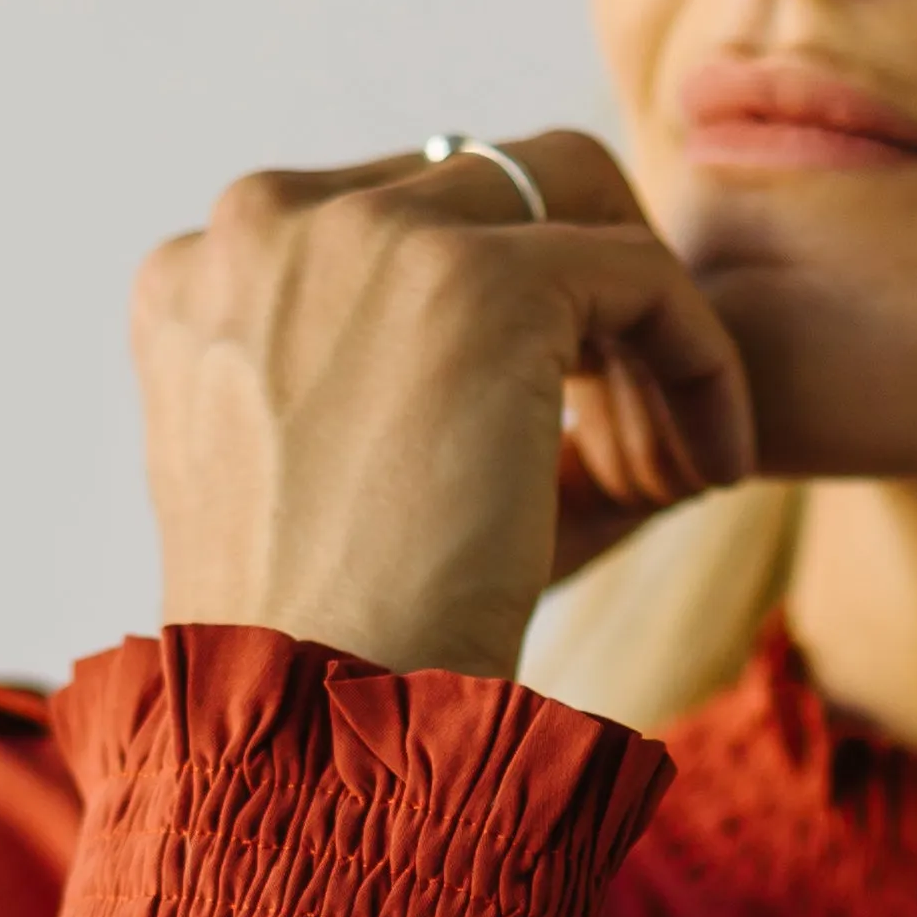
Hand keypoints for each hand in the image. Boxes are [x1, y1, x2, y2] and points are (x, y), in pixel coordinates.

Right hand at [134, 129, 755, 678]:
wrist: (310, 731)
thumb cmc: (326, 666)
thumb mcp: (337, 499)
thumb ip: (401, 399)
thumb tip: (571, 373)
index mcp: (200, 281)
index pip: (388, 223)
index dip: (494, 309)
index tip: (563, 419)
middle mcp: (260, 227)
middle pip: (482, 185)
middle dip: (577, 295)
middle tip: (641, 424)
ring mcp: (362, 237)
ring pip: (571, 202)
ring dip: (642, 320)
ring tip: (681, 451)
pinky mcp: (476, 279)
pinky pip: (641, 276)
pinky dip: (700, 362)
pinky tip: (715, 467)